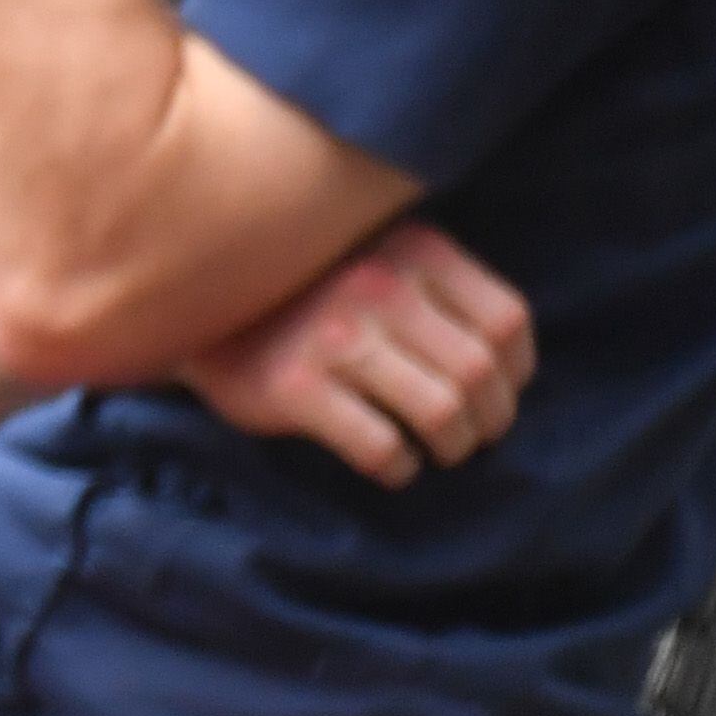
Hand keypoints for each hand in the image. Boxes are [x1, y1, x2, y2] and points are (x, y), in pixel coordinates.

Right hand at [182, 219, 537, 486]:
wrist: (198, 303)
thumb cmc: (309, 291)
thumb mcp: (380, 258)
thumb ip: (439, 288)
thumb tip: (509, 366)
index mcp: (411, 248)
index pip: (506, 321)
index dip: (516, 371)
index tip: (499, 392)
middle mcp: (378, 286)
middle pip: (478, 374)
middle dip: (489, 421)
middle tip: (472, 436)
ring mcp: (334, 336)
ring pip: (442, 413)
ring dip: (451, 447)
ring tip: (436, 450)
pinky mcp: (294, 387)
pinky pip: (381, 447)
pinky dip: (399, 466)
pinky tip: (390, 460)